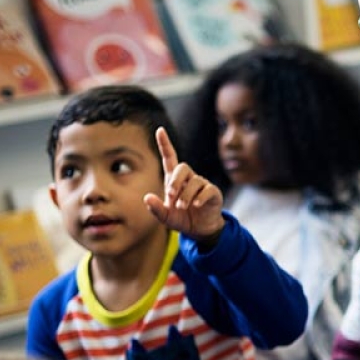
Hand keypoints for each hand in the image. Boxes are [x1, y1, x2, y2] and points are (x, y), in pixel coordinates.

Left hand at [144, 127, 224, 244]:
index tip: (160, 130)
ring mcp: (202, 184)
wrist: (200, 230)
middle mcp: (189, 179)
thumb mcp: (165, 217)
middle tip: (170, 195)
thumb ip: (156, 209)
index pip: (170, 158)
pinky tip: (195, 205)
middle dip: (175, 180)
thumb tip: (147, 198)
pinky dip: (199, 198)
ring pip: (194, 181)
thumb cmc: (181, 219)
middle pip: (183, 167)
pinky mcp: (213, 192)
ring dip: (186, 195)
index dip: (165, 144)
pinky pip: (207, 189)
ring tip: (182, 207)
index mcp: (175, 180)